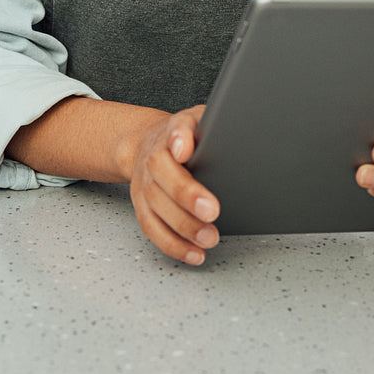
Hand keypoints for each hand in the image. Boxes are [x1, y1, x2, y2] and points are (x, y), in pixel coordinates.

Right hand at [128, 104, 219, 264]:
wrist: (149, 144)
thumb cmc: (186, 135)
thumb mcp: (200, 120)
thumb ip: (213, 126)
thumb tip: (231, 136)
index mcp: (171, 131)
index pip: (174, 130)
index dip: (178, 139)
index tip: (184, 150)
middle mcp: (152, 157)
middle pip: (162, 173)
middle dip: (186, 195)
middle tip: (212, 211)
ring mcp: (144, 183)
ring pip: (155, 206)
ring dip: (183, 226)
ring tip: (209, 238)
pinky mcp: (142, 207)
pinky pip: (152, 228)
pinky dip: (172, 244)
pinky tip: (194, 253)